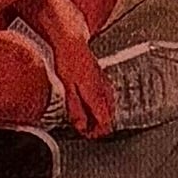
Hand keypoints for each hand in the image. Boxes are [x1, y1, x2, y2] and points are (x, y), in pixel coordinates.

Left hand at [41, 19, 119, 138]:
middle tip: (85, 129)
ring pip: (109, 108)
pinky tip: (89, 104)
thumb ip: (76, 110)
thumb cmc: (69, 61)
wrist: (72, 41)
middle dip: (98, 126)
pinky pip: (107, 98)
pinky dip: (99, 106)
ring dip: (99, 116)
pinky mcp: (103, 79)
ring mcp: (106, 84)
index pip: (106, 123)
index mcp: (97, 95)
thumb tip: (82, 126)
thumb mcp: (68, 89)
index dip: (97, 133)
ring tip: (85, 119)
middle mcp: (105, 90)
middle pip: (109, 117)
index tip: (87, 135)